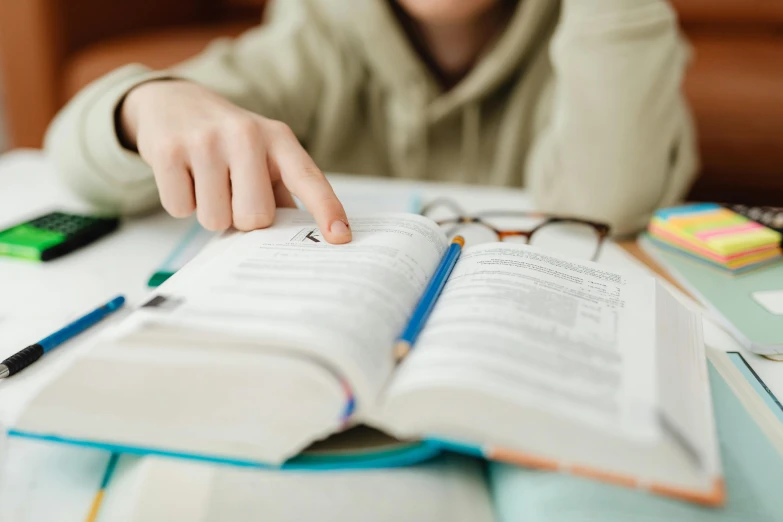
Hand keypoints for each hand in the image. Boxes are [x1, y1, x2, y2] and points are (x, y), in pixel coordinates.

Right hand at [119, 80, 350, 242]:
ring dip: (210, 212)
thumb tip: (298, 239)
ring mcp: (205, 140)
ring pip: (215, 219)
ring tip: (207, 182)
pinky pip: (180, 209)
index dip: (326, 209)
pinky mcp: (167, 150)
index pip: (308, 178)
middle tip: (233, 194)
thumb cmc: (228, 142)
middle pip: (255, 217)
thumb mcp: (263, 155)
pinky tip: (183, 176)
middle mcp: (245, 134)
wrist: (172, 102)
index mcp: (278, 139)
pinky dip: (181, 203)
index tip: (340, 236)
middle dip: (243, 218)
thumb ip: (282, 193)